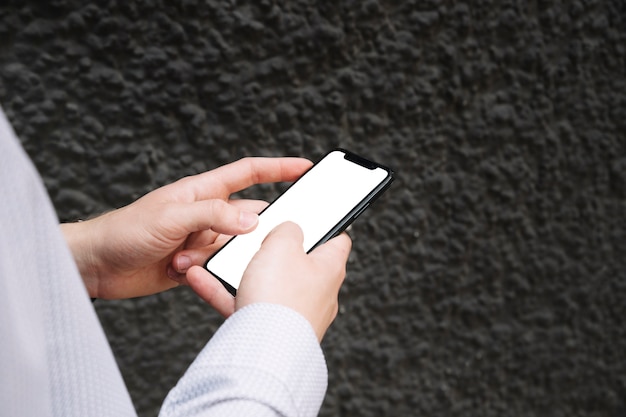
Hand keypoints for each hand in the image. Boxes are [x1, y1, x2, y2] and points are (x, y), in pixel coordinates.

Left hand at [61, 157, 311, 299]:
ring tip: (185, 258)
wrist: (98, 265)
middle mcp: (207, 214)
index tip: (305, 168)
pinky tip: (182, 272)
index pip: (248, 173)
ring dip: (215, 257)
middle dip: (254, 230)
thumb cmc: (125, 230)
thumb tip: (251, 223)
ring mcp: (202, 240)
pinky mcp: (195, 265)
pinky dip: (206, 273)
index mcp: (203, 192)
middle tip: (259, 241)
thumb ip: (212, 216)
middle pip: (248, 218)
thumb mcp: (171, 216)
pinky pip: (217, 269)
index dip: (278, 168)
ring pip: (233, 248)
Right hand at [186, 222, 351, 340]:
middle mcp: (316, 294)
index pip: (337, 241)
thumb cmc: (280, 296)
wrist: (263, 349)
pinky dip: (222, 291)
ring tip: (213, 258)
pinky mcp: (269, 331)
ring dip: (236, 271)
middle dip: (269, 251)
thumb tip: (289, 229)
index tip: (308, 219)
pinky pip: (243, 305)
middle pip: (294, 263)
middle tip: (253, 240)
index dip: (324, 225)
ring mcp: (292, 314)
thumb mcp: (283, 244)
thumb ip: (287, 229)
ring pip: (262, 284)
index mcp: (329, 269)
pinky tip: (201, 278)